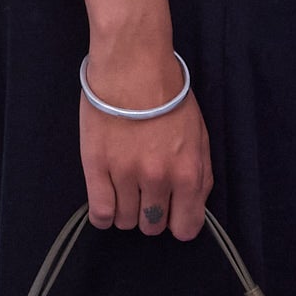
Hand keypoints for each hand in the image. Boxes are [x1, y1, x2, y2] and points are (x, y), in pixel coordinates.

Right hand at [79, 54, 211, 240]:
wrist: (133, 66)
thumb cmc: (169, 97)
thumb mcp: (199, 136)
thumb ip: (200, 175)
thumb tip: (191, 207)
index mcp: (188, 173)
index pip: (186, 228)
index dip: (178, 223)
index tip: (170, 212)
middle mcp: (158, 179)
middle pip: (152, 227)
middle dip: (150, 215)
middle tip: (145, 192)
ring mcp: (125, 175)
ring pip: (125, 221)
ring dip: (126, 210)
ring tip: (124, 187)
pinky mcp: (96, 168)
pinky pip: (100, 213)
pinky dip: (103, 215)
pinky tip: (106, 200)